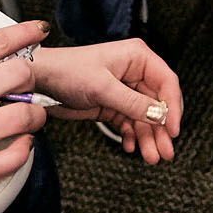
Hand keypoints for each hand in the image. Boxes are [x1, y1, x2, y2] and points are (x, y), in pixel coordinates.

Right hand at [0, 20, 50, 212]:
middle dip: (32, 76)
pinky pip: (2, 163)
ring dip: (34, 116)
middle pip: (17, 75)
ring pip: (19, 118)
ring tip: (32, 118)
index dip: (23, 34)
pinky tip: (20, 148)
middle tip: (32, 83)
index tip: (37, 31)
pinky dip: (20, 154)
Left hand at [33, 39, 181, 164]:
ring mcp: (123, 90)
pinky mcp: (111, 105)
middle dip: (161, 129)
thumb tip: (160, 115)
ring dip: (147, 137)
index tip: (173, 129)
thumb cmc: (67, 70)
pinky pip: (129, 122)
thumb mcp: (103, 87)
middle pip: (157, 103)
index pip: (166, 82)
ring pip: (144, 117)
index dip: (173, 107)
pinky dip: (131, 135)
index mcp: (137, 57)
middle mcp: (133, 73)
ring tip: (150, 156)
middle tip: (165, 151)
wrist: (39, 81)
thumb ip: (133, 103)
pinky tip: (130, 146)